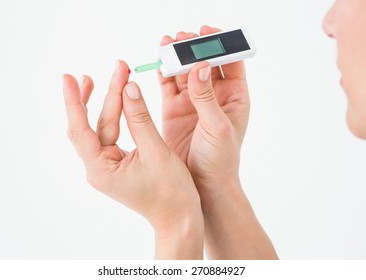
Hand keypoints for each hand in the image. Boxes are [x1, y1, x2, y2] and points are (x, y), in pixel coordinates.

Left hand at [63, 60, 202, 258]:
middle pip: (94, 124)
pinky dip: (119, 116)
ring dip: (113, 103)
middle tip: (114, 69)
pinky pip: (114, 134)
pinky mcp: (118, 163)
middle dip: (104, 95)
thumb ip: (140, 118)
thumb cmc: (171, 193)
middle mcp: (99, 167)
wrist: (180, 217)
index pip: (81, 129)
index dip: (75, 102)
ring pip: (105, 127)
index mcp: (101, 169)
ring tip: (119, 77)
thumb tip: (129, 88)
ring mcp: (108, 166)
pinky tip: (122, 101)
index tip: (69, 78)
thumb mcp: (156, 151)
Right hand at [159, 25, 249, 198]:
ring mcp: (193, 101)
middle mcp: (213, 95)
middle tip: (181, 38)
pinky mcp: (174, 109)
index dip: (219, 44)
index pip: (230, 62)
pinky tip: (158, 62)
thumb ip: (207, 97)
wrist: (203, 184)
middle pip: (204, 62)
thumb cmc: (220, 159)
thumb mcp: (217, 127)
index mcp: (233, 97)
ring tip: (166, 44)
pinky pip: (168, 85)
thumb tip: (201, 66)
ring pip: (184, 71)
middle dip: (194, 47)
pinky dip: (163, 72)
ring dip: (176, 56)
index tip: (206, 33)